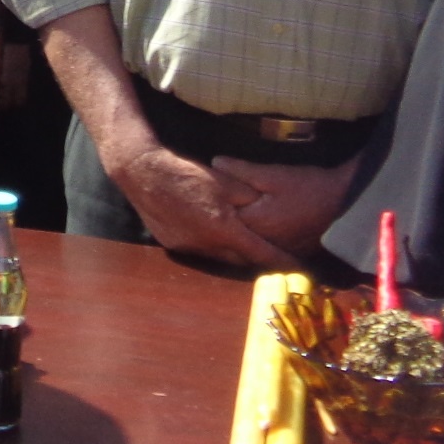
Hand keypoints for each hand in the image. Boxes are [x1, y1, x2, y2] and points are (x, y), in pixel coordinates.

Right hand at [103, 137, 292, 267]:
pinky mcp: (174, 244)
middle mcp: (209, 246)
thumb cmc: (187, 175)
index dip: (282, 262)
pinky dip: (211, 245)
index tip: (299, 269)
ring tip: (241, 241)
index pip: (262, 254)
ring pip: (219, 257)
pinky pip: (200, 250)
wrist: (144, 175)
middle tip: (272, 254)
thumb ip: (250, 199)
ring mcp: (189, 248)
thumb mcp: (226, 182)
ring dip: (232, 252)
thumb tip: (266, 209)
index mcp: (226, 231)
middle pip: (241, 260)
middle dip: (257, 258)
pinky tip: (209, 231)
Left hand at [216, 155, 358, 256]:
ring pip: (249, 247)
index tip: (199, 201)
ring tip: (224, 223)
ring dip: (237, 237)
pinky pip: (265, 250)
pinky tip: (251, 232)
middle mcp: (263, 243)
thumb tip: (214, 162)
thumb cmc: (308, 185)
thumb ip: (241, 171)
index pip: (223, 221)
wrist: (346, 203)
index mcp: (256, 223)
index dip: (210, 209)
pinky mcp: (290, 253)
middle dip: (220, 227)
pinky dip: (256, 242)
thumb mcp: (273, 173)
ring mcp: (277, 251)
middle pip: (233, 238)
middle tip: (206, 214)